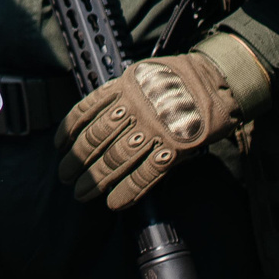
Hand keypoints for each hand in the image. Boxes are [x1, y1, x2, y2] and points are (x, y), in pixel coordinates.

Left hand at [57, 50, 246, 209]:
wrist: (219, 80)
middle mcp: (134, 109)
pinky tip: (114, 203)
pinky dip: (128, 191)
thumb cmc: (179, 78)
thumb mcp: (143, 75)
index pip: (85, 112)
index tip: (59, 146)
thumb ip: (120, 94)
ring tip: (82, 193)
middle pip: (95, 140)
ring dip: (96, 179)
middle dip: (76, 161)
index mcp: (123, 88)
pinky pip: (145, 174)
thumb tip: (96, 117)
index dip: (68, 132)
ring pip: (115, 159)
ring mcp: (153, 130)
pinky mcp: (174, 149)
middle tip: (65, 176)